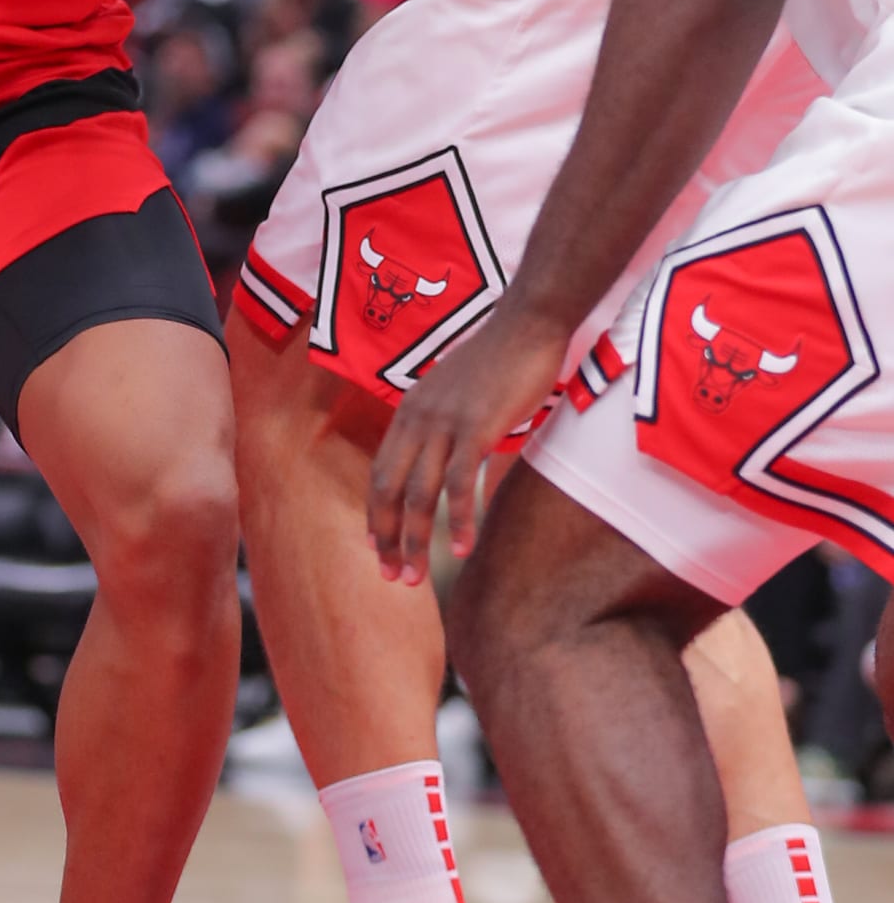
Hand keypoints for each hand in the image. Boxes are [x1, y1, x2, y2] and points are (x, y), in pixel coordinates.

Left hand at [366, 298, 569, 585]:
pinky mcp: (476, 427)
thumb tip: (442, 457)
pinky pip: (460, 483)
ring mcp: (444, 422)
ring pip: (419, 494)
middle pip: (389, 489)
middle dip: (387, 538)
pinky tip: (462, 548)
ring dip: (416, 540)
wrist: (527, 324)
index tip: (377, 547)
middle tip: (392, 577)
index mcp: (409, 411)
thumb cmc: (499, 360)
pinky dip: (459, 519)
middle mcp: (417, 418)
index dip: (376, 513)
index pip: (381, 472)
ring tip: (416, 578)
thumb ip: (442, 424)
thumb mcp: (455, 393)